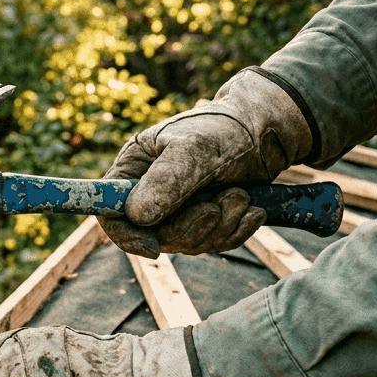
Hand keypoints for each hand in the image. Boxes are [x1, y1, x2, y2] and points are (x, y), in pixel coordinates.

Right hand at [100, 67, 313, 257]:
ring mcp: (177, 210)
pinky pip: (213, 244)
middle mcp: (149, 193)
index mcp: (133, 170)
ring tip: (242, 195)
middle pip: (154, 236)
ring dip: (221, 226)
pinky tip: (252, 209)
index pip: (110, 214)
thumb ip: (166, 181)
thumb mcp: (194, 148)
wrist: (266, 131)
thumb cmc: (225, 129)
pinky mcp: (204, 221)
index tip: (154, 247)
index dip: (127, 235)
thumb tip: (137, 216)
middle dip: (193, 227)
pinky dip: (235, 231)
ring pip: (187, 243)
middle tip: (225, 200)